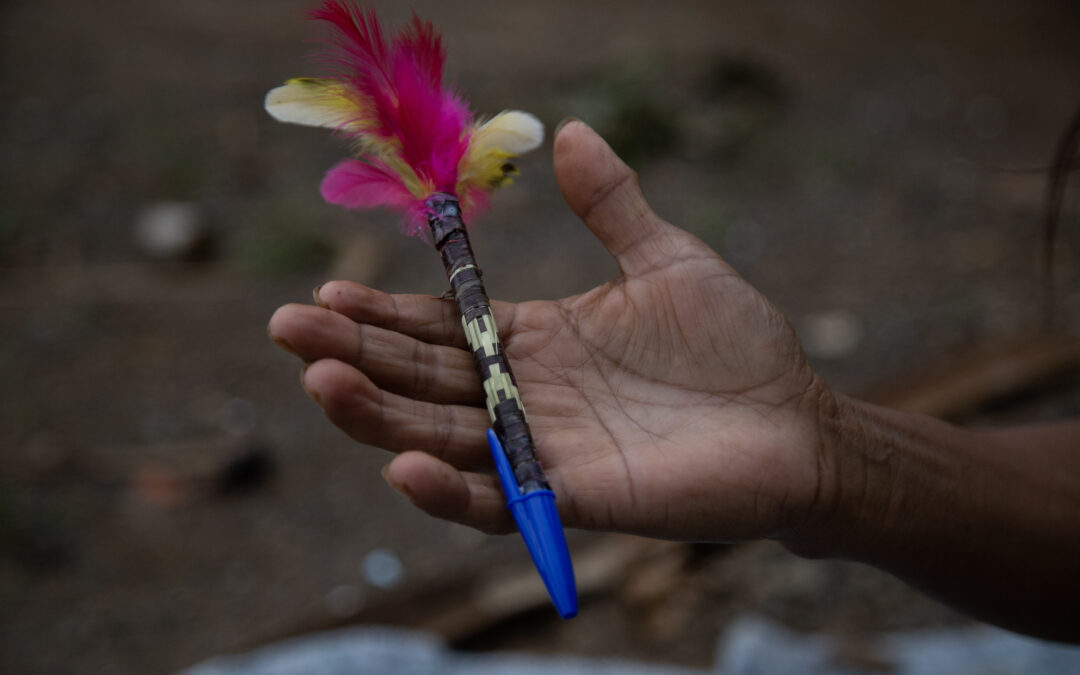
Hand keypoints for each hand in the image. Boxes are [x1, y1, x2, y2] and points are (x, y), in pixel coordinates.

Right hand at [268, 121, 831, 541]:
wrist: (795, 421)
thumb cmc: (733, 345)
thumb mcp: (667, 258)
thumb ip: (613, 205)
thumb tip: (572, 130)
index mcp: (536, 340)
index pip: (440, 327)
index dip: (382, 312)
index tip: (325, 291)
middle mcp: (525, 397)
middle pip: (422, 380)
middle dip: (354, 355)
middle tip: (288, 330)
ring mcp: (545, 451)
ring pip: (443, 438)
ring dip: (378, 416)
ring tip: (323, 383)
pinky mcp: (576, 499)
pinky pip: (500, 502)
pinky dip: (450, 492)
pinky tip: (402, 467)